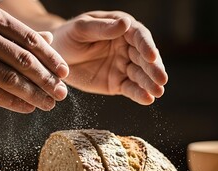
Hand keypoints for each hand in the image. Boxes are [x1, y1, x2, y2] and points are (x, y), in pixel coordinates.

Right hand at [0, 3, 68, 112]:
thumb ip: (14, 32)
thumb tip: (48, 40)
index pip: (30, 40)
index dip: (51, 59)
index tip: (65, 73)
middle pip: (24, 61)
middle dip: (47, 80)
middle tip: (62, 93)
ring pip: (10, 79)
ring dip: (33, 94)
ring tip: (48, 104)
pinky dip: (12, 102)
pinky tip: (26, 108)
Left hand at [51, 11, 167, 104]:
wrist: (55, 58)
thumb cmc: (68, 37)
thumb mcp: (81, 29)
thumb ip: (102, 28)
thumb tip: (126, 23)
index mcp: (121, 29)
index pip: (138, 36)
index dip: (146, 46)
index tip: (152, 56)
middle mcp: (127, 47)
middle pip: (144, 58)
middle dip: (153, 69)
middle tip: (162, 79)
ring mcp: (123, 66)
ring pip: (140, 75)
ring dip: (150, 83)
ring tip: (158, 92)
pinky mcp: (117, 83)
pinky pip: (130, 88)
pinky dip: (139, 94)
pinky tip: (147, 99)